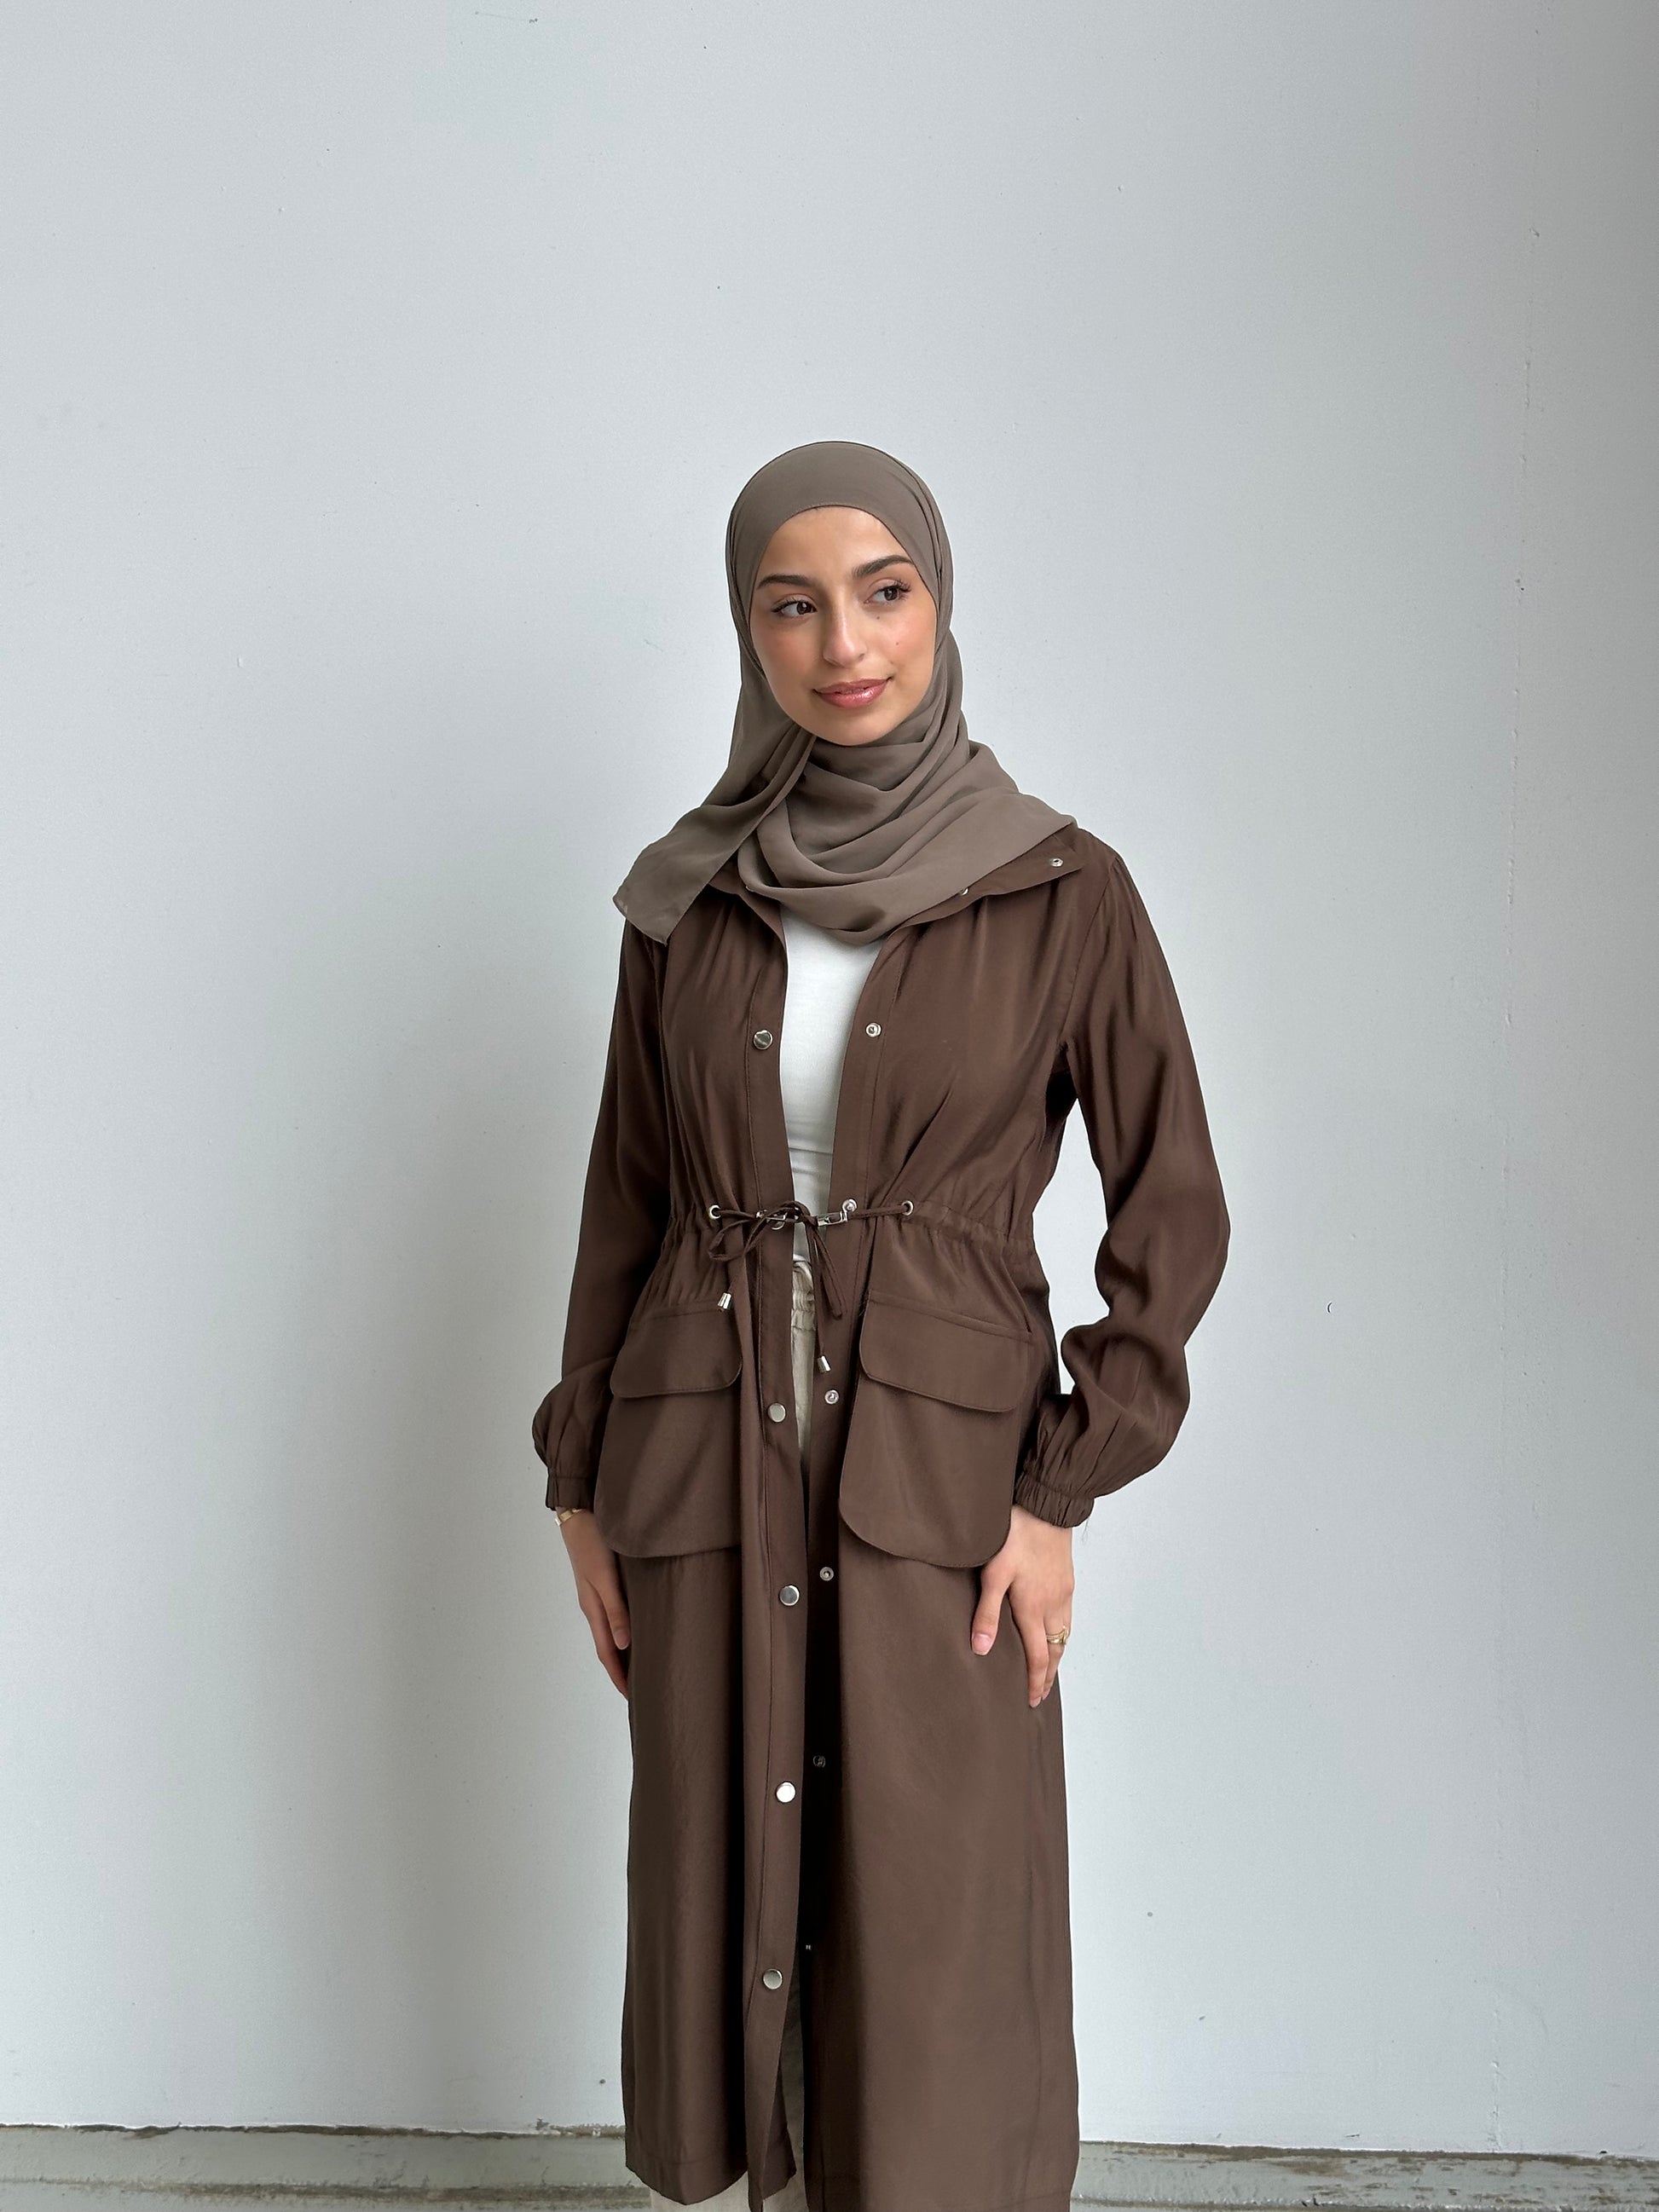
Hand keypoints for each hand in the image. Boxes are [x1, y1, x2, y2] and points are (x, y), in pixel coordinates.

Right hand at [559, 1511, 631, 1697]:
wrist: (579, 1511)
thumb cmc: (592, 1541)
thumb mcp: (605, 1576)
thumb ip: (615, 1608)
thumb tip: (624, 1645)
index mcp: (593, 1608)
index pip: (606, 1652)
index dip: (618, 1676)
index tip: (632, 1698)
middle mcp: (593, 1605)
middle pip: (607, 1646)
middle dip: (620, 1670)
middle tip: (640, 1689)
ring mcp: (596, 1593)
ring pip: (610, 1630)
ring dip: (622, 1651)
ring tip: (640, 1665)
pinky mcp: (602, 1580)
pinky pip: (613, 1613)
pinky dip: (622, 1629)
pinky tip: (634, 1628)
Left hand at [971, 1503, 1074, 1706]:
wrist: (1047, 1506)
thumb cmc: (1016, 1535)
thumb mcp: (994, 1573)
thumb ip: (987, 1613)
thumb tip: (981, 1650)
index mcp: (1033, 1608)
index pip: (1037, 1657)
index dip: (1034, 1682)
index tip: (1031, 1700)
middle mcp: (1053, 1605)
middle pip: (1054, 1651)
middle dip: (1048, 1675)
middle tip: (1041, 1693)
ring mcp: (1063, 1592)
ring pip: (1063, 1634)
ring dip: (1056, 1655)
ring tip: (1048, 1668)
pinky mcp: (1067, 1579)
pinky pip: (1067, 1616)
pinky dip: (1062, 1633)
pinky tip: (1055, 1629)